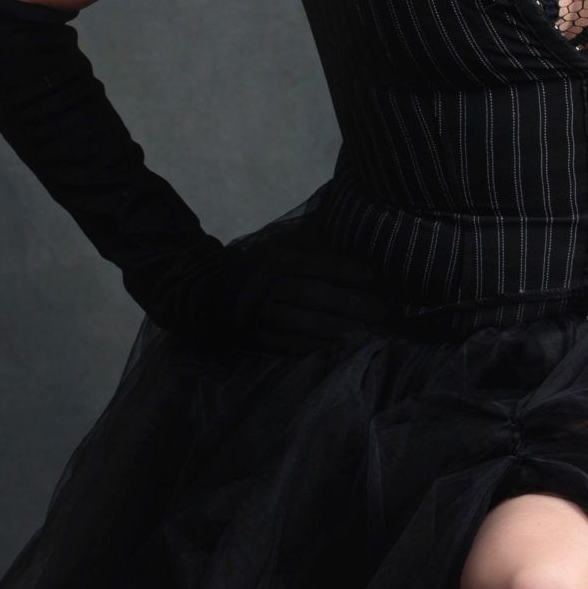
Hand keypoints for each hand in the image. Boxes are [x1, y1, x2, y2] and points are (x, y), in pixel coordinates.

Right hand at [146, 231, 396, 357]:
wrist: (205, 295)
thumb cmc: (257, 274)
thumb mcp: (279, 255)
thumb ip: (311, 250)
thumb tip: (353, 242)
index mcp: (275, 262)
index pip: (314, 264)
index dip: (346, 270)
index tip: (375, 277)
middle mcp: (266, 285)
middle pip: (311, 293)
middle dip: (350, 302)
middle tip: (382, 311)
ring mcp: (257, 313)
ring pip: (297, 320)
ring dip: (333, 326)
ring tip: (363, 331)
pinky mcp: (252, 337)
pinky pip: (282, 343)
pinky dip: (308, 346)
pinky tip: (332, 346)